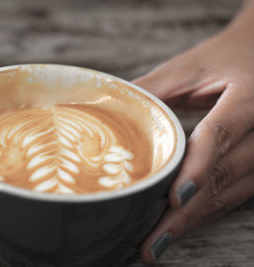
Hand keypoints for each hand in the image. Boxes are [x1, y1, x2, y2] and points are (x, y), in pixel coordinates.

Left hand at [133, 29, 253, 261]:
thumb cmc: (222, 60)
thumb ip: (152, 89)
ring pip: (233, 192)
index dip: (198, 167)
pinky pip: (236, 193)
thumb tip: (104, 111)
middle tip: (152, 243)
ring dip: (195, 220)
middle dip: (188, 212)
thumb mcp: (188, 68)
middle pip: (227, 175)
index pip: (223, 133)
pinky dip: (206, 210)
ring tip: (158, 243)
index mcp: (250, 95)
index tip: (174, 198)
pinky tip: (180, 224)